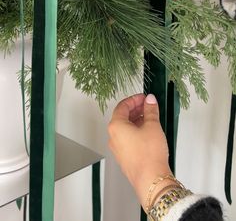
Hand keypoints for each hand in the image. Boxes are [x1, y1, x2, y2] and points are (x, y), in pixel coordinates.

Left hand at [108, 94, 174, 208]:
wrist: (151, 179)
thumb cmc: (149, 155)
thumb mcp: (153, 126)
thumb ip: (150, 110)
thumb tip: (150, 101)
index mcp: (116, 126)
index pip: (122, 106)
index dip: (134, 99)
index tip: (144, 98)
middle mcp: (113, 137)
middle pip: (122, 116)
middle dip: (136, 109)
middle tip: (148, 105)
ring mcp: (118, 148)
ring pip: (125, 128)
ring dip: (137, 120)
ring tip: (151, 118)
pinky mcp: (125, 157)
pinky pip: (128, 139)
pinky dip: (136, 131)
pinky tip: (148, 132)